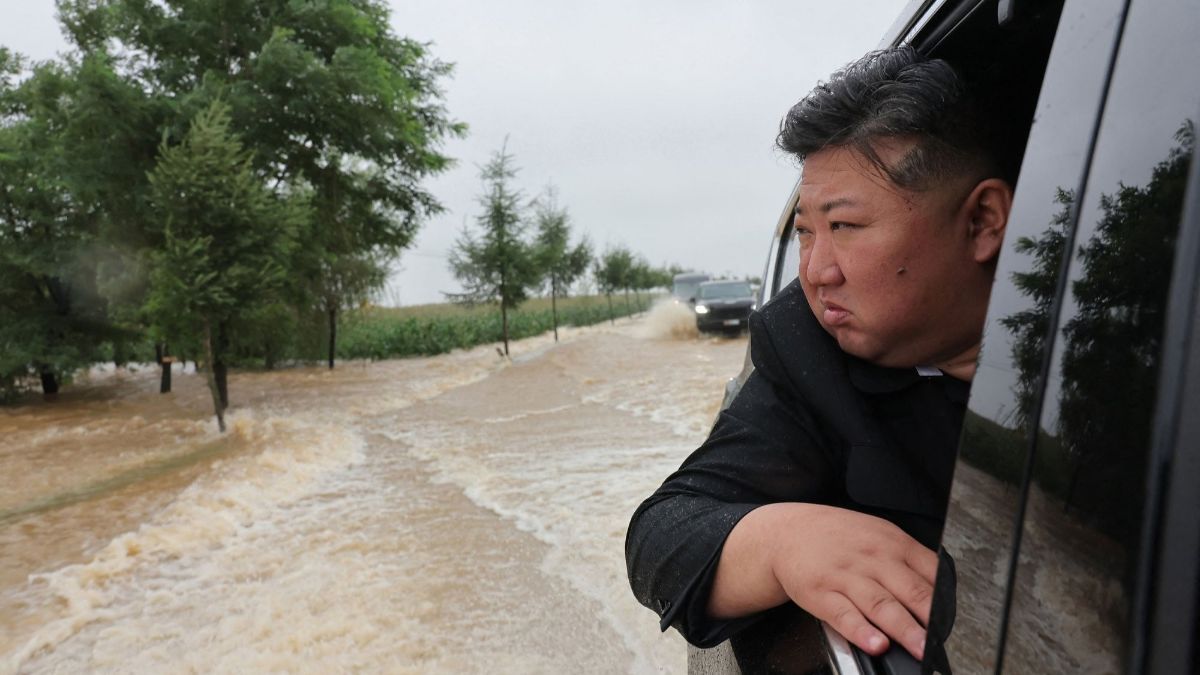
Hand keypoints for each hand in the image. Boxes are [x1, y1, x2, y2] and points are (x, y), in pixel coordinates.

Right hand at [708, 502, 937, 659]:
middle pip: (909, 590)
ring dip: (902, 629)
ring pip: (880, 605)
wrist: (788, 531)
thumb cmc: (838, 537)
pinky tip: (873, 643)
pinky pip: (843, 614)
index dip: (945, 601)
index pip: (929, 573)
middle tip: (942, 641)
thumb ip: (910, 560)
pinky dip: (860, 630)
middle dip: (929, 619)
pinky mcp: (821, 593)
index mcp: (892, 544)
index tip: (954, 622)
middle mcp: (872, 559)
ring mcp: (846, 576)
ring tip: (918, 648)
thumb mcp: (878, 535)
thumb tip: (941, 590)